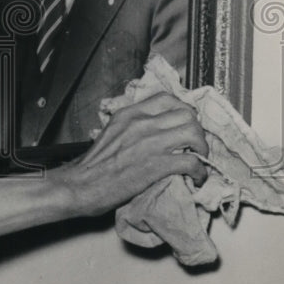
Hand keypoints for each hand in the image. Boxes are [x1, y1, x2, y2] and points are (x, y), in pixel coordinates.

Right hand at [60, 92, 207, 217]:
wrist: (82, 185)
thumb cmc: (94, 164)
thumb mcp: (111, 132)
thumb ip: (132, 126)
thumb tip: (154, 129)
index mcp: (129, 114)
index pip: (167, 99)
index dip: (183, 110)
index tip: (185, 124)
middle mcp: (141, 123)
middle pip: (186, 114)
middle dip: (197, 129)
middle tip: (194, 144)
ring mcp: (150, 143)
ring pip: (193, 133)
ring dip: (202, 148)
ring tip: (199, 159)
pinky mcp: (156, 166)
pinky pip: (191, 162)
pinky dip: (200, 171)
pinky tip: (196, 178)